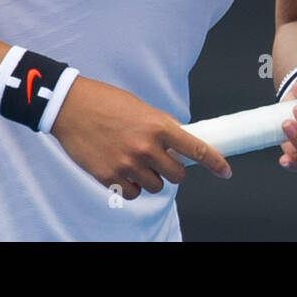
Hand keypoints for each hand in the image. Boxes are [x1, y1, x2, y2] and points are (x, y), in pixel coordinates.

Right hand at [50, 76, 230, 199]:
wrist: (71, 107)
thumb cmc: (106, 102)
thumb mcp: (141, 108)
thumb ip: (161, 127)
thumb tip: (178, 142)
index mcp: (159, 126)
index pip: (196, 149)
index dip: (215, 163)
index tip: (226, 172)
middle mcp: (147, 147)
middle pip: (177, 175)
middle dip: (171, 169)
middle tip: (159, 159)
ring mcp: (128, 164)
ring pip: (156, 186)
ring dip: (151, 178)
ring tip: (135, 161)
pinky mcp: (110, 177)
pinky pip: (133, 193)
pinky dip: (131, 187)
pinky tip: (123, 171)